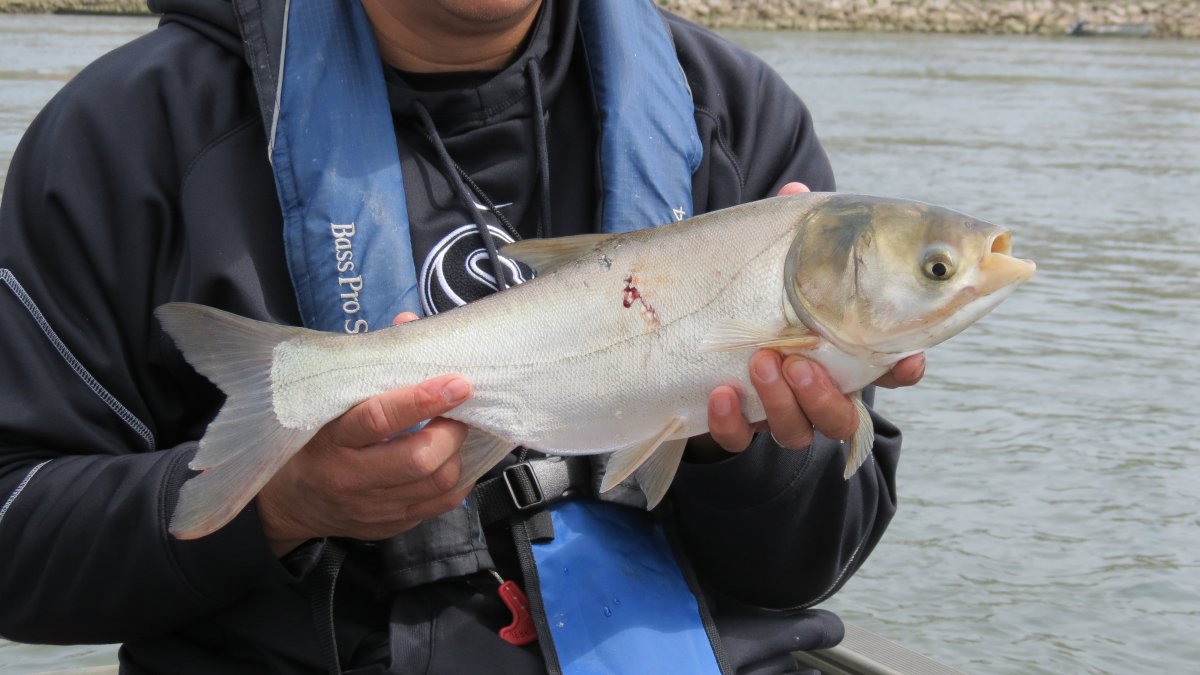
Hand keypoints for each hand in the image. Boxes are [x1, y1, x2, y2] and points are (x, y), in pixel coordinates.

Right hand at [256, 312, 473, 555]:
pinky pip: (440, 505)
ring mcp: (373, 507)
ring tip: (455, 434)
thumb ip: (369, 364)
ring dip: (458, 455)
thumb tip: (408, 325)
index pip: (381, 419)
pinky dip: (457, 481)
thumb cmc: (312, 438)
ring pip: (437, 484)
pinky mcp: (389, 526)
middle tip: (458, 412)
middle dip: (452, 431)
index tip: (457, 384)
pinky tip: (453, 461)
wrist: (286, 504)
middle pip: (420, 459)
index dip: (423, 400)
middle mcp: (352, 477)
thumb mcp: (327, 401)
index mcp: (333, 439)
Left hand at [687, 182, 924, 459]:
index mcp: (840, 352)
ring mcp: (777, 411)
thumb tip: (796, 192)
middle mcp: (815, 390)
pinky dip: (731, 423)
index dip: (902, 369)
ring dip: (782, 403)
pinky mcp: (736, 424)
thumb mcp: (776, 261)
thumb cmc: (756, 292)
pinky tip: (721, 395)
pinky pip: (738, 439)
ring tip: (761, 362)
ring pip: (796, 432)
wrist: (695, 333)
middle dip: (826, 396)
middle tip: (802, 361)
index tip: (907, 358)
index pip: (888, 369)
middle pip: (841, 418)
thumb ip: (792, 235)